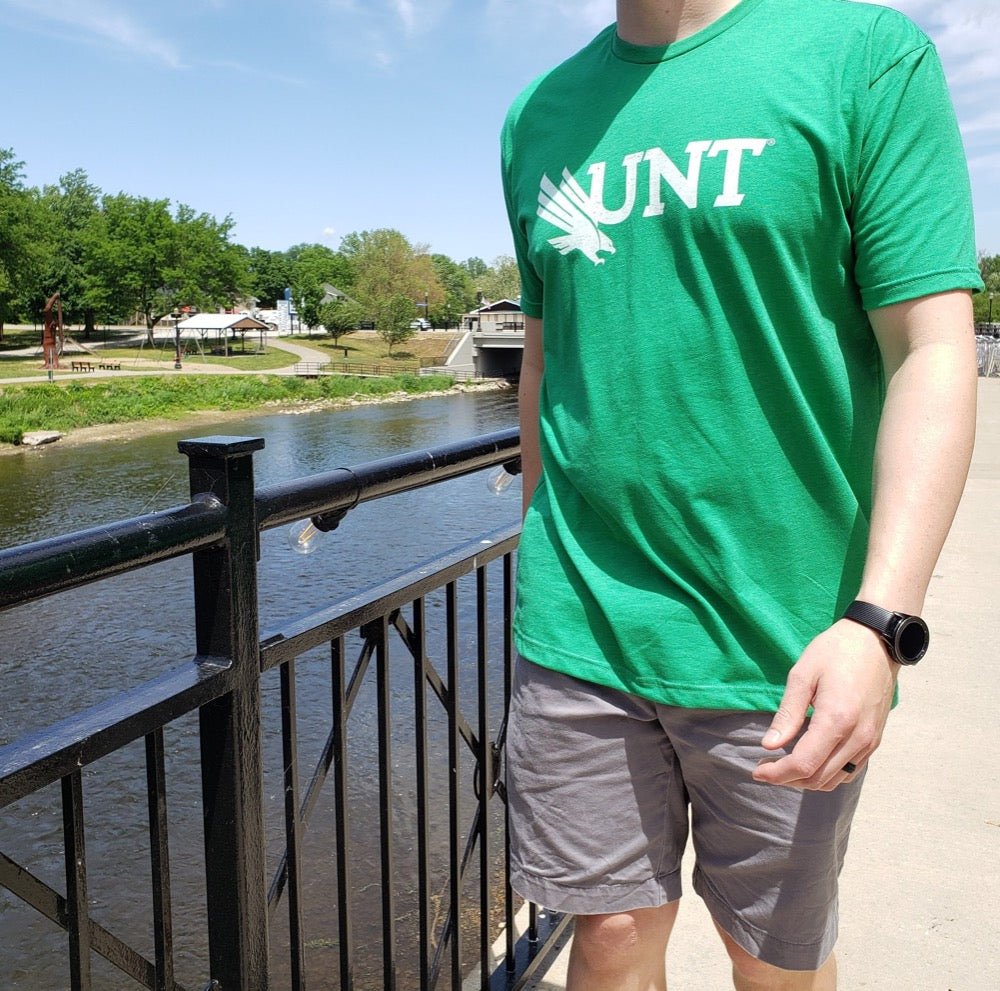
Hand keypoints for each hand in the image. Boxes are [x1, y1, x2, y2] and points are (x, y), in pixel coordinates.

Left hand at [752, 619, 898, 790]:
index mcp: (837, 719)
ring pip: (835, 780)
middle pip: (818, 779)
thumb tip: (769, 745)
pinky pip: (850, 771)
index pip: (804, 764)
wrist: (876, 641)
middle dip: (788, 779)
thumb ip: (787, 714)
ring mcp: (869, 741)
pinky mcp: (875, 740)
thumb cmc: (835, 652)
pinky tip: (809, 759)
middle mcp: (858, 737)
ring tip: (783, 765)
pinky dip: (826, 773)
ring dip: (807, 780)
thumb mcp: (802, 675)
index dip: (777, 774)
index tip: (756, 771)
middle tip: (765, 767)